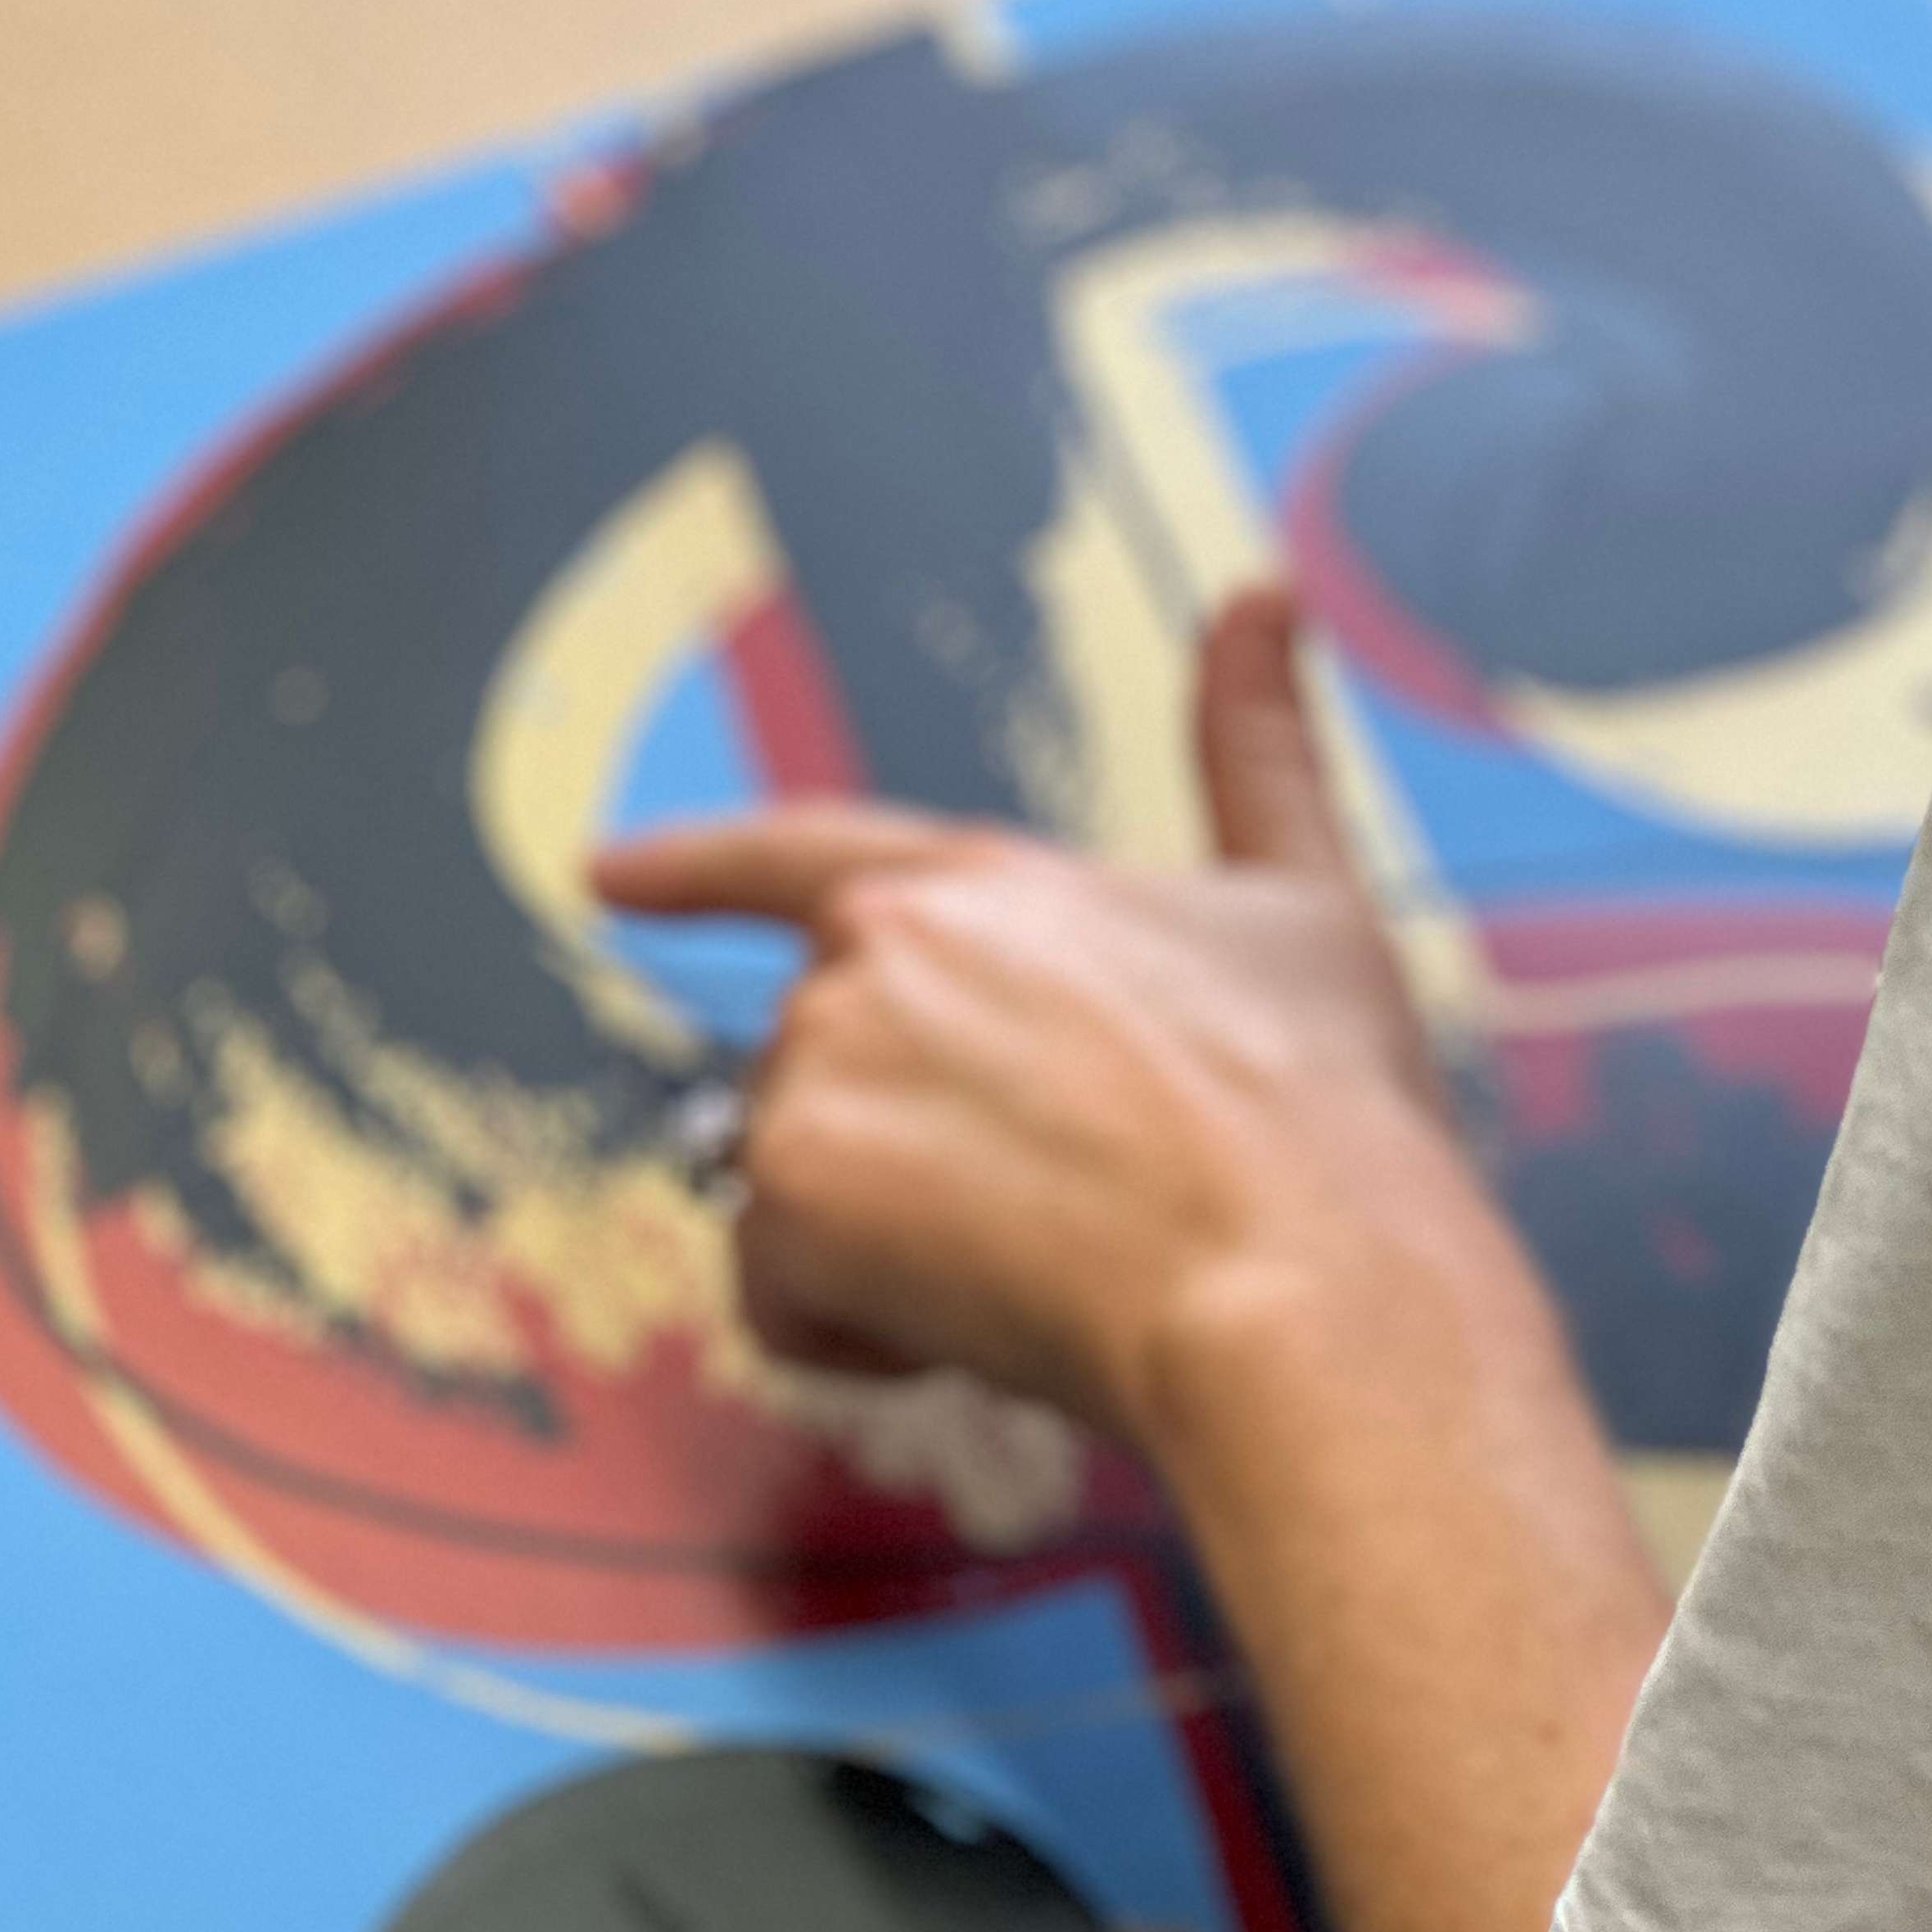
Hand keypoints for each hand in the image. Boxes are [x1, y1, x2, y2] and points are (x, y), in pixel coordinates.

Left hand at [592, 588, 1484, 1441]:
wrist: (1308, 1276)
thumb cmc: (1323, 1112)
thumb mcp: (1303, 901)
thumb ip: (1255, 743)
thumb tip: (1261, 592)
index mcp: (980, 881)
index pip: (797, 854)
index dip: (697, 867)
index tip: (609, 874)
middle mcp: (872, 954)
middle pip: (827, 1086)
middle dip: (918, 1167)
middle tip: (1075, 1208)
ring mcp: (820, 1068)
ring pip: (807, 1201)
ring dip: (899, 1256)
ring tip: (1054, 1261)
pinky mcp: (792, 1194)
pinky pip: (786, 1304)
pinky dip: (863, 1339)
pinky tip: (990, 1323)